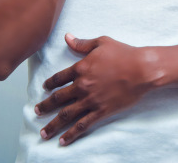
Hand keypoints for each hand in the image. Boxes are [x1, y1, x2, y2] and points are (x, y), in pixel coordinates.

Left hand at [35, 33, 150, 145]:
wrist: (141, 69)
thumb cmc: (123, 53)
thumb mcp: (101, 42)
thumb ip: (82, 43)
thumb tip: (67, 37)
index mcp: (81, 68)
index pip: (59, 78)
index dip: (50, 83)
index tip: (44, 88)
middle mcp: (82, 86)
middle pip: (58, 98)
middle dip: (45, 106)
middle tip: (36, 111)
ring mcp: (91, 100)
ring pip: (66, 115)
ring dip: (53, 125)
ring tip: (43, 133)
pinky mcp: (101, 111)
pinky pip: (83, 125)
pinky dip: (72, 134)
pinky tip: (63, 141)